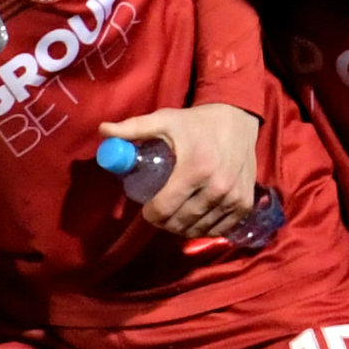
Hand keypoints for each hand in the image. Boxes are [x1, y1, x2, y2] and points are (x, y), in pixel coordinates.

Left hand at [99, 104, 262, 238]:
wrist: (239, 119)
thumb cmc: (196, 122)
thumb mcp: (164, 120)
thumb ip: (133, 128)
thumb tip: (102, 130)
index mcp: (194, 169)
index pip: (165, 208)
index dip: (150, 214)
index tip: (146, 209)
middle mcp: (217, 187)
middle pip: (181, 222)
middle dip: (165, 223)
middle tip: (159, 213)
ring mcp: (234, 197)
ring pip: (200, 229)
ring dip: (183, 228)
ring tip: (175, 217)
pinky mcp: (245, 203)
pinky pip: (221, 228)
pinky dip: (206, 229)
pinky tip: (196, 220)